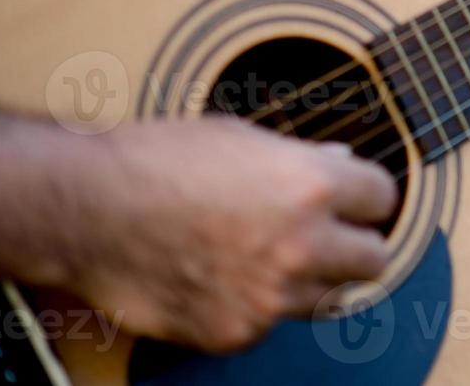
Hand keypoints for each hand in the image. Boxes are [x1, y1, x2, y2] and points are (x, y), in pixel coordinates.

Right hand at [62, 117, 396, 351]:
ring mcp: (270, 295)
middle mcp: (301, 244)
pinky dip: (260, 307)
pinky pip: (273, 324)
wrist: (86, 209)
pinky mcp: (236, 331)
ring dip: (316, 280)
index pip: (383, 197)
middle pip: (375, 259)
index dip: (366, 195)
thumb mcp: (241, 137)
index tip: (355, 199)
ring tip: (279, 257)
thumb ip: (301, 159)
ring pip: (333, 299)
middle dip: (357, 244)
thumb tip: (342, 165)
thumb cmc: (157, 160)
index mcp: (311, 184)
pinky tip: (227, 279)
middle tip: (331, 235)